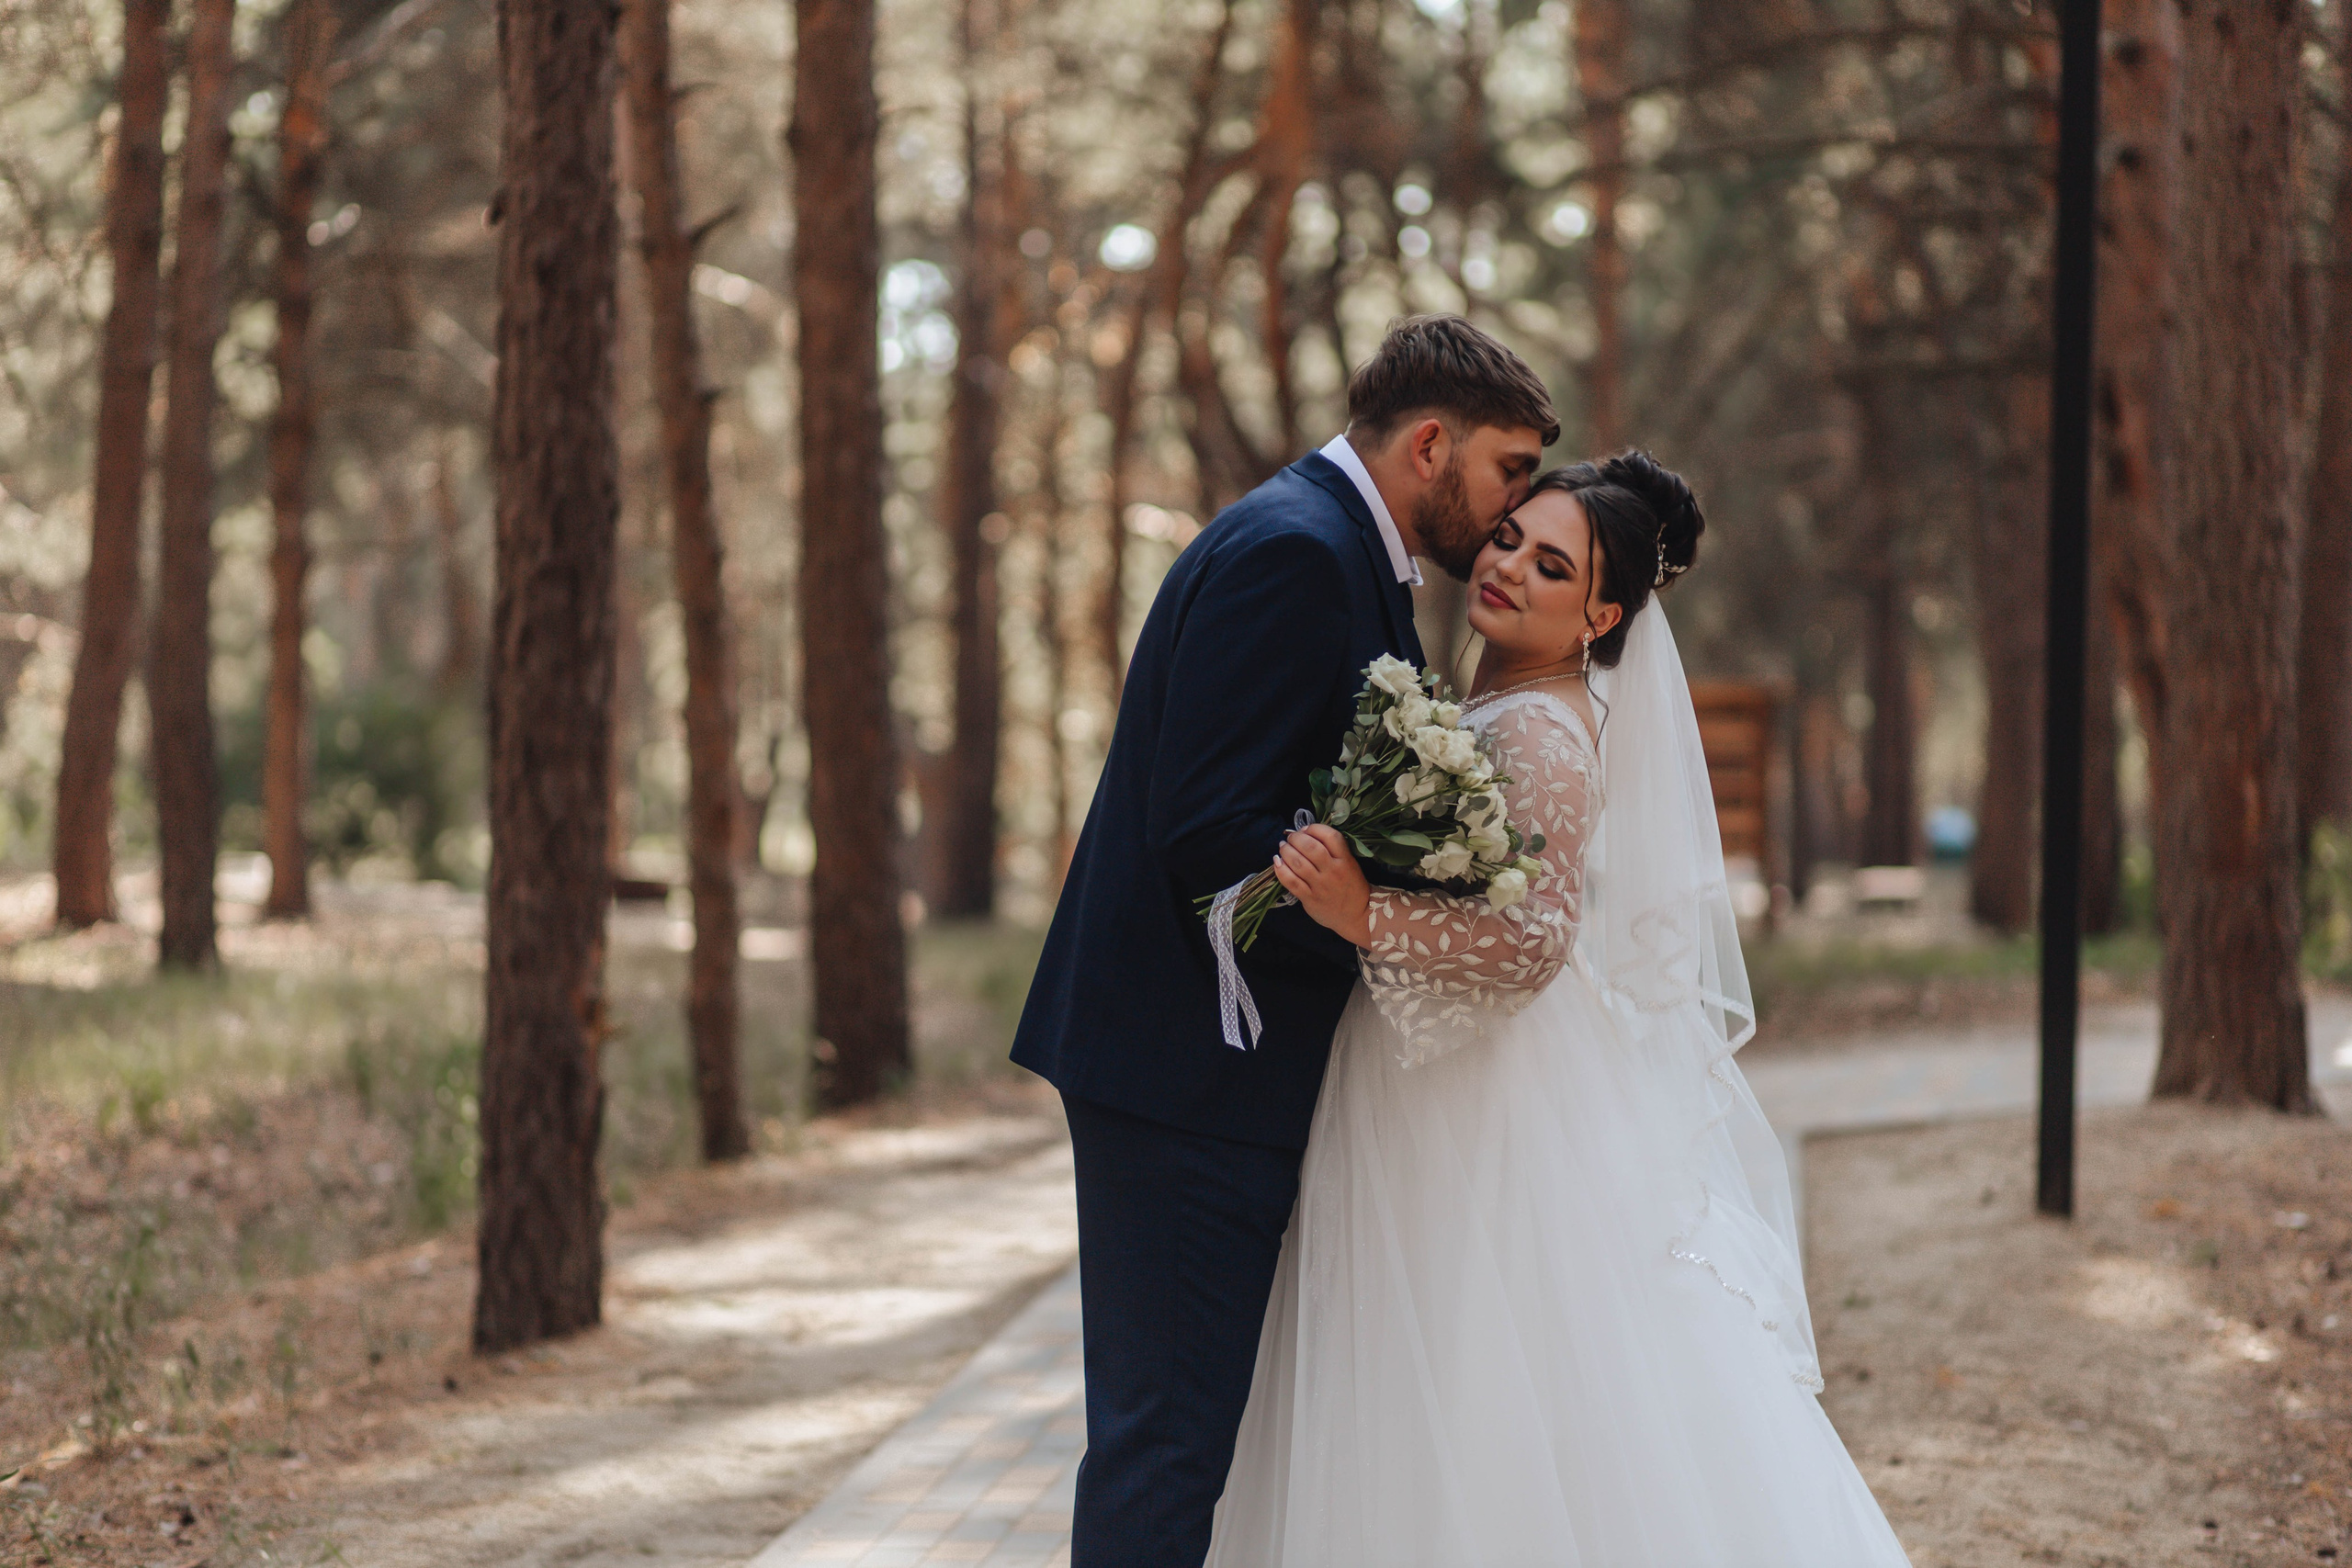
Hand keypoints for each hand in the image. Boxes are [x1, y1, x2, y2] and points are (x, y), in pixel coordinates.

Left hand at [1272, 824, 1373, 947]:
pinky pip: (1291, 881)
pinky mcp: (1309, 898)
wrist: (1356, 915)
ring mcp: (1320, 886)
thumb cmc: (1352, 886)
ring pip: (1298, 862)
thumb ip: (1333, 850)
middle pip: (1310, 847)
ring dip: (1286, 851)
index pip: (1330, 836)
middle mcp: (1332, 871)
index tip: (1305, 829)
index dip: (1314, 828)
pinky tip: (1277, 862)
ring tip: (1283, 847)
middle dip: (1296, 838)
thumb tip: (1306, 833)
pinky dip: (1281, 870)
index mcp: (1345, 860)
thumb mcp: (1350, 864)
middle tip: (1290, 838)